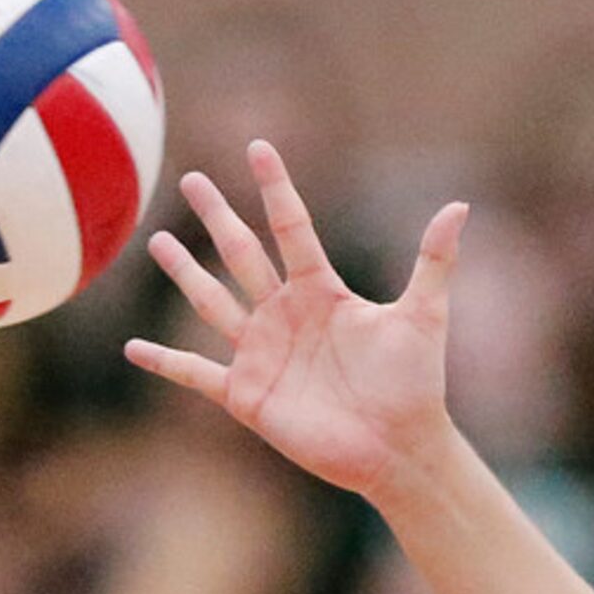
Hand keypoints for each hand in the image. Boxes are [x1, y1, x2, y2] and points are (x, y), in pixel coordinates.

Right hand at [125, 142, 467, 500]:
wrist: (399, 447)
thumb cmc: (415, 384)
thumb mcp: (423, 315)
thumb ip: (433, 260)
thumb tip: (460, 205)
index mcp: (322, 292)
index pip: (292, 228)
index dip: (276, 187)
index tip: (258, 146)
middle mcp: (286, 316)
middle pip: (242, 254)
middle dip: (218, 216)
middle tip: (192, 178)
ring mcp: (262, 354)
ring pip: (213, 303)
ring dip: (185, 273)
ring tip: (158, 241)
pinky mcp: (247, 395)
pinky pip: (196, 374)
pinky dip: (165, 362)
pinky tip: (133, 348)